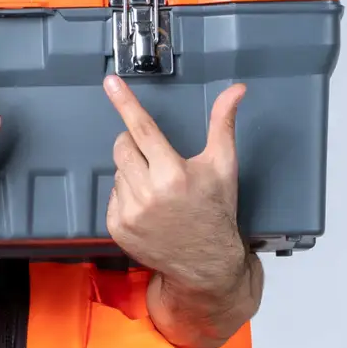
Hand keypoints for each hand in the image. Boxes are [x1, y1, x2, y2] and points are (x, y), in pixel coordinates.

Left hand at [103, 75, 248, 293]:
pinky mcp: (117, 228)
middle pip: (123, 146)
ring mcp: (129, 213)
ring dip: (133, 171)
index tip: (110, 82)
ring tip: (158, 189)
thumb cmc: (215, 211)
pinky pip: (112, 194)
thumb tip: (236, 90)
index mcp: (173, 173)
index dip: (125, 102)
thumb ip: (223, 123)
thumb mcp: (223, 165)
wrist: (206, 264)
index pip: (142, 128)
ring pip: (117, 170)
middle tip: (157, 159)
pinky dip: (126, 194)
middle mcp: (147, 193)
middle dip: (135, 145)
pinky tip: (148, 206)